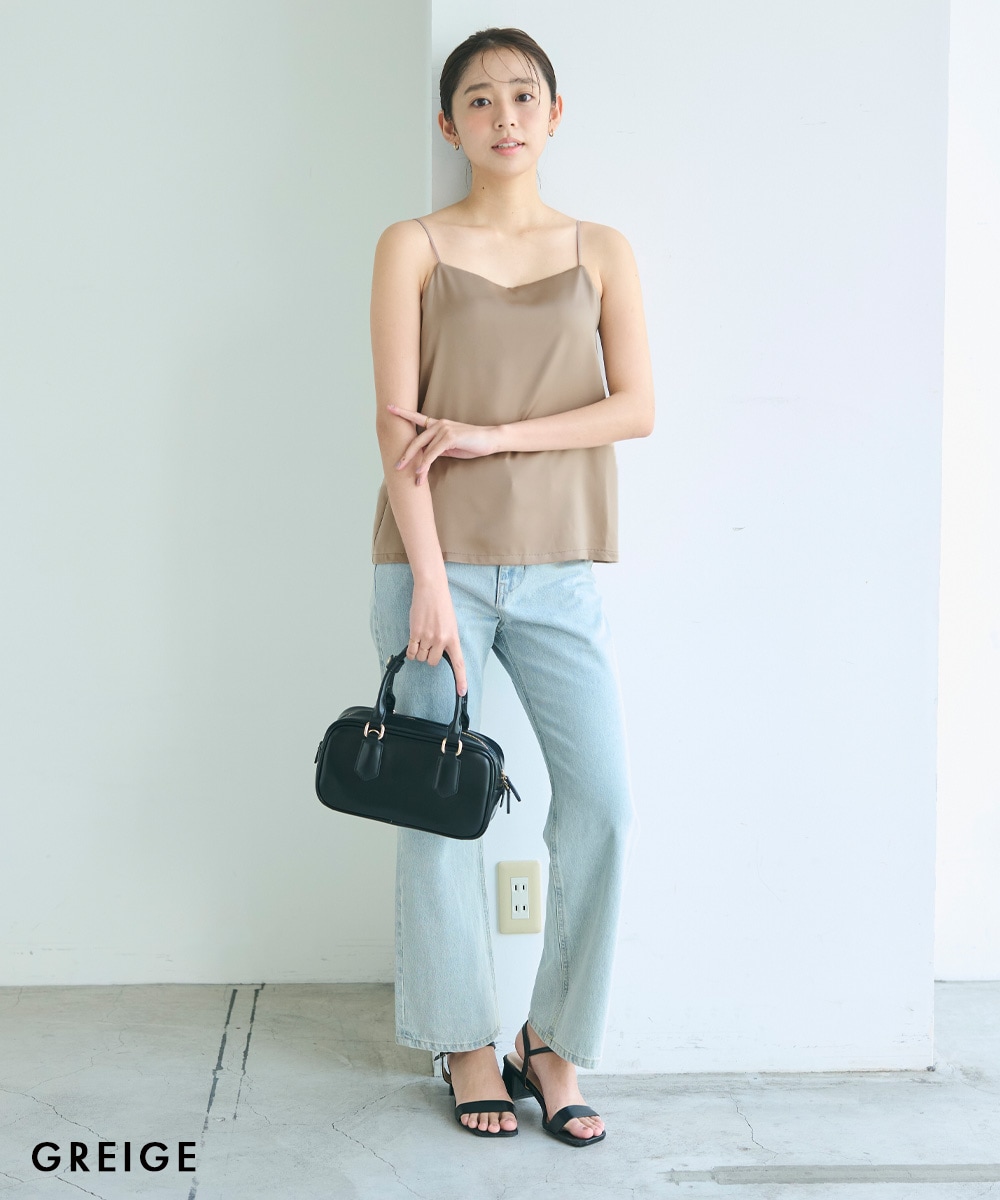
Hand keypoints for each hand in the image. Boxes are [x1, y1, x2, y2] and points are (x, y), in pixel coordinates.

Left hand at [388, 404, 500, 485]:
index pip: (416, 417)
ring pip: (424, 449)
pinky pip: (433, 452)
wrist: (490, 440)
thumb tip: (424, 458)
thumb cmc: (471, 444)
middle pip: (416, 440)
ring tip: (413, 477)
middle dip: (405, 455)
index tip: (389, 407)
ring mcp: (444, 429)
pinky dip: (425, 462)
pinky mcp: (450, 437)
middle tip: (396, 467)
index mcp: (437, 424)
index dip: (402, 412)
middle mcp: (438, 424)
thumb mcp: (450, 447)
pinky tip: (421, 471)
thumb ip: (436, 449)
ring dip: (418, 466)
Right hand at [407, 578, 467, 695]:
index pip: (458, 663)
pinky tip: (413, 644)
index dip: (461, 680)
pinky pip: (412, 652)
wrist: (432, 590)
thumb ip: (448, 640)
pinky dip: (411, 652)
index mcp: (453, 638)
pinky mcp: (415, 633)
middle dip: (430, 657)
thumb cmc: (442, 605)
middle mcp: (441, 640)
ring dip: (420, 652)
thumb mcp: (451, 624)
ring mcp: (427, 637)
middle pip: (433, 662)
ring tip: (423, 637)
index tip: (462, 692)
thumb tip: (442, 653)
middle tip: (430, 644)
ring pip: (421, 657)